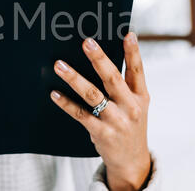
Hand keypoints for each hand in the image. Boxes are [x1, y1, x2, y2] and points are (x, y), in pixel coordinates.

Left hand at [50, 33, 150, 190]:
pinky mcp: (101, 133)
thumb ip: (125, 83)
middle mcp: (130, 107)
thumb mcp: (137, 104)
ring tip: (59, 65)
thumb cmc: (130, 124)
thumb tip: (101, 56)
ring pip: (93, 95)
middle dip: (99, 59)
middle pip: (113, 78)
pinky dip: (66, 103)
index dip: (133, 52)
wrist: (131, 161)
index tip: (128, 33)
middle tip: (86, 42)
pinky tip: (54, 94)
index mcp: (141, 96)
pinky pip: (80, 115)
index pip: (138, 70)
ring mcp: (116, 121)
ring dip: (75, 78)